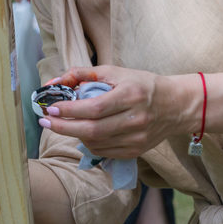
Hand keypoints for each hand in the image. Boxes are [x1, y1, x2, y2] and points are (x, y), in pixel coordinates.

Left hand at [38, 66, 197, 158]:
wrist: (177, 105)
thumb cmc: (143, 84)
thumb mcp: (115, 72)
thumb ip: (83, 74)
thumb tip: (53, 82)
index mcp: (131, 96)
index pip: (94, 108)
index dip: (69, 110)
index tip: (50, 109)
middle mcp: (136, 119)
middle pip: (92, 129)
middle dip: (63, 127)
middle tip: (44, 122)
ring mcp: (138, 138)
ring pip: (96, 143)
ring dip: (74, 135)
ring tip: (62, 125)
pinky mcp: (137, 150)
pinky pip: (105, 152)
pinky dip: (88, 143)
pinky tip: (81, 134)